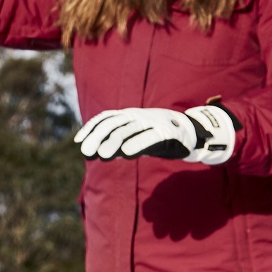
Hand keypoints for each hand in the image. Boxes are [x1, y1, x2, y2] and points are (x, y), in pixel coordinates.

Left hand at [74, 104, 236, 165]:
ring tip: (103, 154)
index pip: (106, 119)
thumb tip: (101, 152)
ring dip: (114, 142)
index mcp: (130, 116)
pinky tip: (126, 153)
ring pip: (130, 130)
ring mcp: (153, 122)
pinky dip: (137, 143)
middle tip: (86, 152)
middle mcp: (139, 116)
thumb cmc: (160, 136)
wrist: (192, 132)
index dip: (91, 128)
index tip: (79, 142)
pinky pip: (150, 136)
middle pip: (114, 124)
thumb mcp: (138, 138)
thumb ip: (121, 144)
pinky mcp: (167, 131)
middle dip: (98, 137)